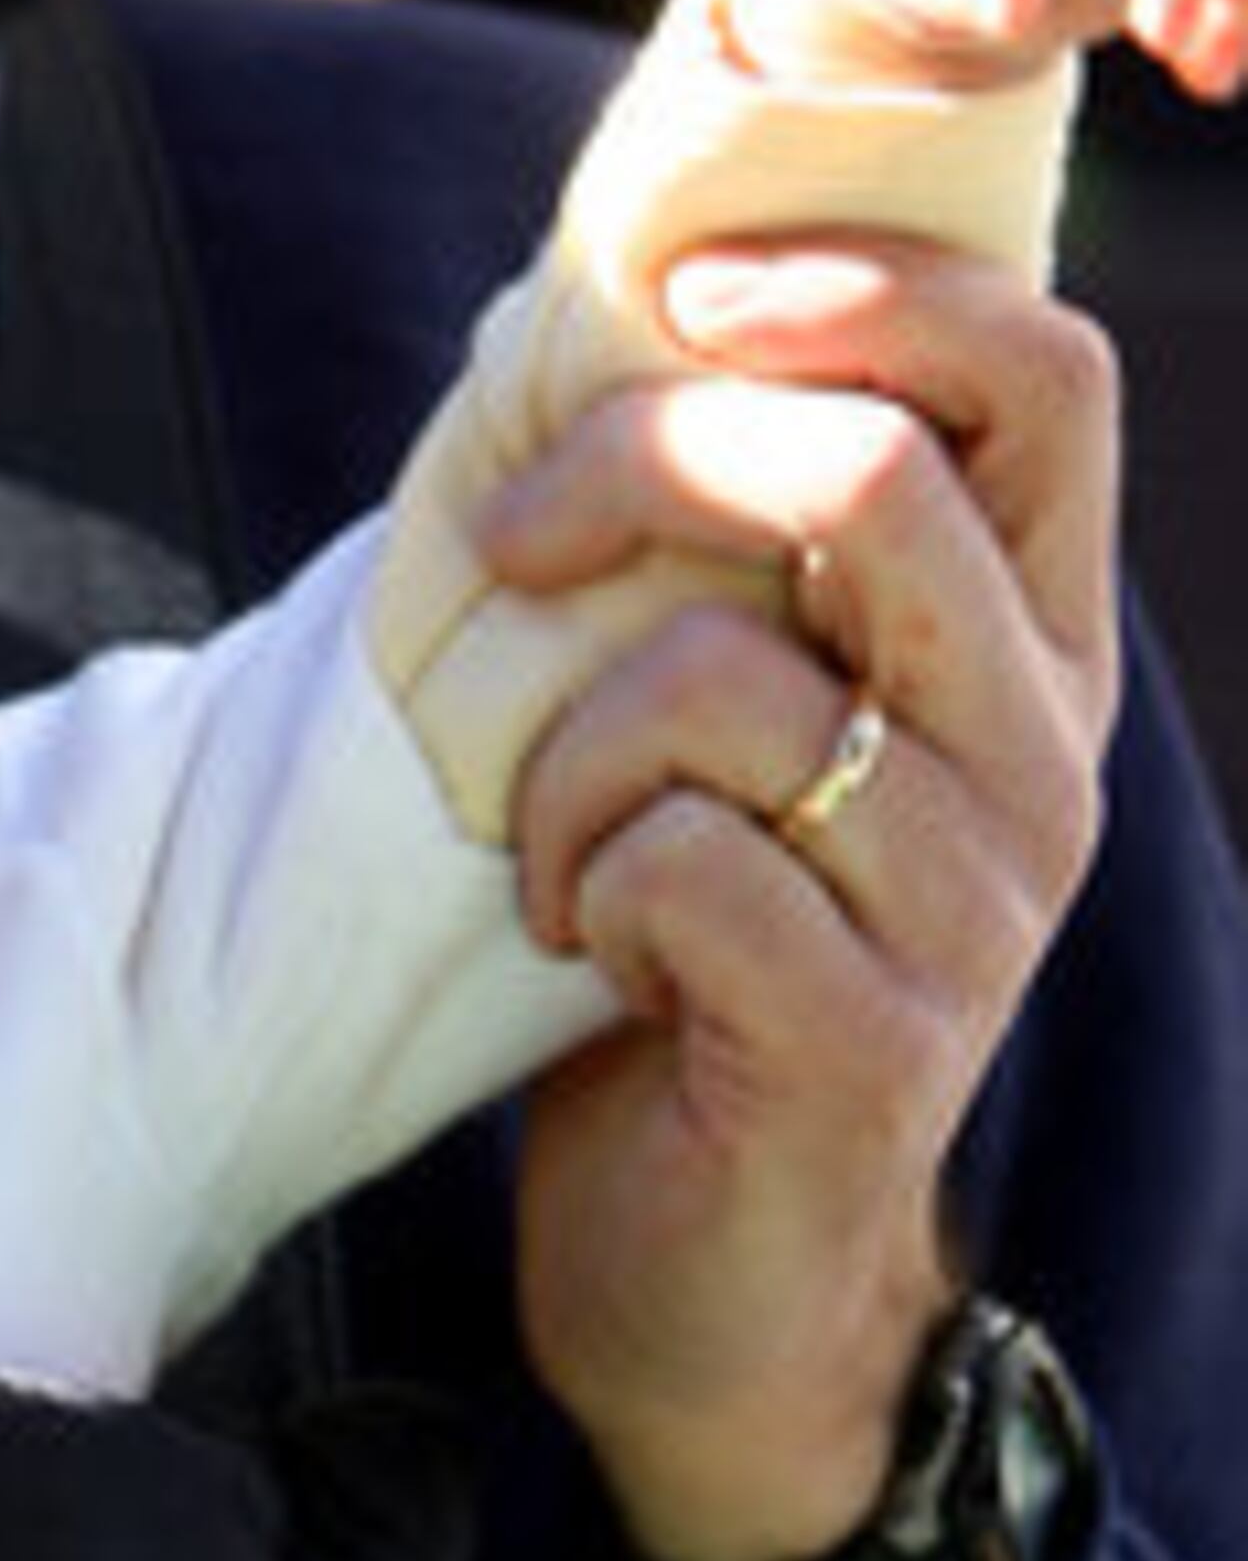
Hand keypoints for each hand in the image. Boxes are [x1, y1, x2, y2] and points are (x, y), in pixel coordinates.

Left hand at [485, 225, 1115, 1560]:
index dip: (868, 282)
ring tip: (555, 838)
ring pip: (720, 677)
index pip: (1047, 374)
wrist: (719, 1277)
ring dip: (562, 742)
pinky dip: (569, 878)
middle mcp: (1039, 756)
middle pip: (873, 475)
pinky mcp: (868, 1043)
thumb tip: (631, 287)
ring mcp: (975, 909)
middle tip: (512, 538)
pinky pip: (668, 857)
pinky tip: (587, 952)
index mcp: (1022, 641)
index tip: (684, 287)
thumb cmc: (689, 934)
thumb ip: (738, 524)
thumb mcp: (737, 700)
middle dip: (641, 462)